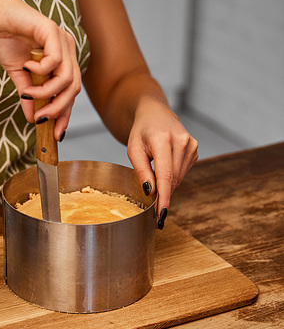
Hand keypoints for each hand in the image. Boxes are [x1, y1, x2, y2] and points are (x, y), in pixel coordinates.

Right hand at [0, 0, 80, 140]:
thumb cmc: (7, 40)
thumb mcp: (19, 76)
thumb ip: (28, 95)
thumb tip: (32, 119)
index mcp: (63, 59)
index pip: (71, 92)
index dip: (65, 114)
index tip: (55, 133)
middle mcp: (67, 49)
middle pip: (74, 88)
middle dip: (58, 109)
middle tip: (41, 119)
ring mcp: (62, 39)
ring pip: (66, 78)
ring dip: (47, 92)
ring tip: (29, 93)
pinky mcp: (52, 30)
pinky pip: (54, 61)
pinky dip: (40, 71)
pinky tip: (26, 67)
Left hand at [126, 99, 197, 219]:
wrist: (155, 114)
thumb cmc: (141, 132)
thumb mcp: (133, 150)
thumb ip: (142, 171)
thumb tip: (151, 193)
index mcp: (163, 140)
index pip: (165, 175)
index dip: (164, 198)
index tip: (162, 215)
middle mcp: (181, 141)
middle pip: (172, 180)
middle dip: (162, 194)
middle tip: (152, 203)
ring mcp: (191, 145)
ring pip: (178, 178)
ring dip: (166, 184)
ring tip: (155, 172)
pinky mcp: (195, 150)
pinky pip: (182, 172)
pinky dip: (172, 175)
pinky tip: (165, 164)